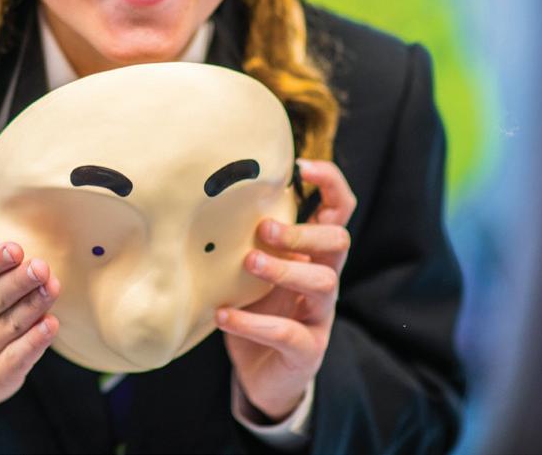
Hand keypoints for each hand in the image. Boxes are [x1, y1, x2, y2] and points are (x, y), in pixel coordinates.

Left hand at [215, 159, 356, 420]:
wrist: (259, 374)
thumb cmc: (254, 309)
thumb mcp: (249, 269)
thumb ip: (243, 238)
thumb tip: (203, 194)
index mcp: (312, 253)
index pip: (338, 210)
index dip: (330, 183)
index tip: (301, 166)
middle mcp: (323, 278)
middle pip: (338, 242)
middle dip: (304, 231)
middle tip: (265, 229)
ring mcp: (319, 315)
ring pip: (323, 282)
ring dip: (284, 269)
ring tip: (248, 262)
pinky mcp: (307, 350)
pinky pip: (289, 333)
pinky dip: (253, 322)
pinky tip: (223, 315)